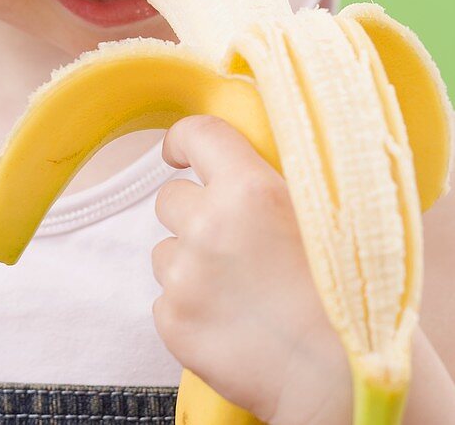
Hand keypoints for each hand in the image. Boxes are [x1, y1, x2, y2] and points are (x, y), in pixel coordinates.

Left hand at [150, 115, 352, 424]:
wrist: (341, 380)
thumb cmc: (348, 295)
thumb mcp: (324, 215)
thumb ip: (273, 182)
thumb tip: (241, 161)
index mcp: (249, 189)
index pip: (198, 135)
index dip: (184, 140)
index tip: (181, 152)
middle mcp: (208, 225)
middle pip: (171, 198)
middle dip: (193, 213)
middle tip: (232, 241)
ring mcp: (185, 276)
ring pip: (166, 250)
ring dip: (190, 262)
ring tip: (239, 289)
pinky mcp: (173, 322)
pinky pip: (166, 299)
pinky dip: (190, 307)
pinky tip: (231, 320)